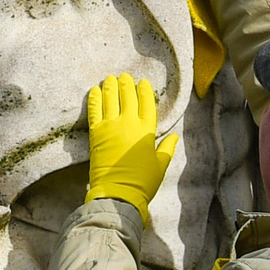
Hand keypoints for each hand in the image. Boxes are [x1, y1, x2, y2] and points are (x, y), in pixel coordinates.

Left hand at [84, 74, 175, 216]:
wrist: (118, 193)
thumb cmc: (142, 182)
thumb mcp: (160, 165)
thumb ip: (167, 148)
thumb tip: (175, 136)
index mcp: (146, 130)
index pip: (147, 103)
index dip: (145, 91)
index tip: (143, 82)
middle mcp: (128, 124)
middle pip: (127, 97)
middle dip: (126, 84)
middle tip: (124, 76)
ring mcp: (110, 127)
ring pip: (110, 99)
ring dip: (110, 87)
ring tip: (109, 78)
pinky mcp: (96, 133)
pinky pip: (94, 110)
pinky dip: (94, 98)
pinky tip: (94, 90)